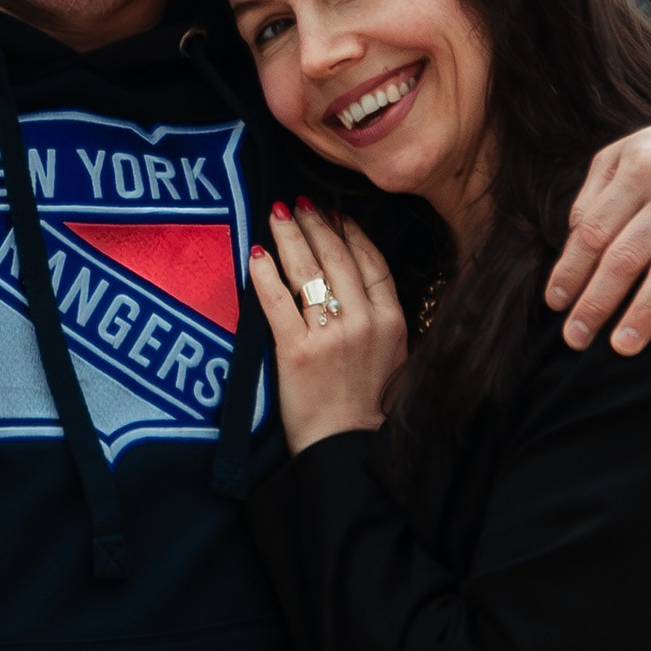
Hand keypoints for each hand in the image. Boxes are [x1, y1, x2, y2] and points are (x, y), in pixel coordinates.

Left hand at [248, 199, 407, 452]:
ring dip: (290, 236)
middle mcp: (365, 322)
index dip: (350, 231)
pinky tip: (257, 254)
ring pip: (308, 271)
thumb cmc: (368, 403)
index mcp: (392, 320)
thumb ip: (380, 314)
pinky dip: (266, 274)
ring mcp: (331, 336)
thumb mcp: (394, 353)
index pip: (371, 260)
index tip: (334, 213)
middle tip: (298, 203)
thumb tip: (354, 275)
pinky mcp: (298, 352)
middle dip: (315, 223)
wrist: (347, 447)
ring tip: (277, 214)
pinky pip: (278, 301)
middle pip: (337, 257)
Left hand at [544, 103, 650, 355]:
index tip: (556, 303)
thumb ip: (596, 193)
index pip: (595, 230)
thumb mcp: (629, 152)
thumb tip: (572, 241)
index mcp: (638, 169)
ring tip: (623, 346)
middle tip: (577, 337)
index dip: (571, 269)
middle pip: (627, 255)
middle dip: (597, 302)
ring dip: (645, 313)